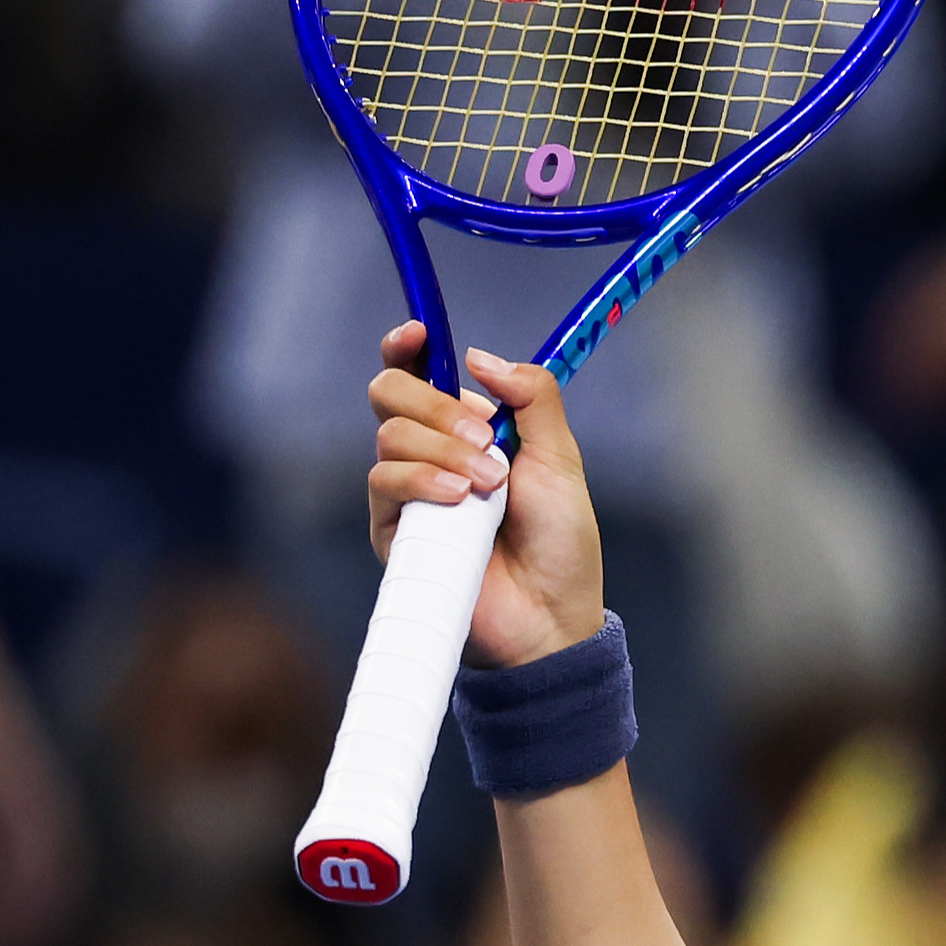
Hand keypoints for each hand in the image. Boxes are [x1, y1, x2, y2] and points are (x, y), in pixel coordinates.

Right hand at [366, 322, 606, 668]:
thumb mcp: (560, 458)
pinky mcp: (393, 530)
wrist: (551, 612)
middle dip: (434, 403)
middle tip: (484, 434)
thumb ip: (532, 399)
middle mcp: (430, 453)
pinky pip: (385, 482)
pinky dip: (424, 480)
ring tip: (490, 484)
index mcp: (468, 428)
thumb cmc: (560, 541)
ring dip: (444, 449)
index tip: (418, 334)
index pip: (419, 375)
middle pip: (390, 394)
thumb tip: (479, 355)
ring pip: (389, 436)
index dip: (408, 348)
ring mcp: (408, 492)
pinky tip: (460, 498)